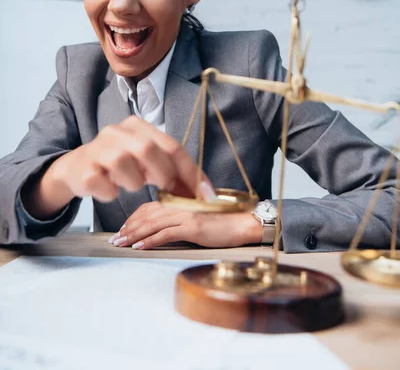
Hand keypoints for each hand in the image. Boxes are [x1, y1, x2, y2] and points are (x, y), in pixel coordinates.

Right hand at [47, 116, 209, 204]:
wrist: (77, 168)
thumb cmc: (120, 165)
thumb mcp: (146, 161)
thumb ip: (171, 170)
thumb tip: (202, 193)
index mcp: (137, 126)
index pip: (171, 146)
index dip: (190, 172)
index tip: (204, 194)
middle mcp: (116, 132)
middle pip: (148, 149)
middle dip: (164, 175)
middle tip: (167, 191)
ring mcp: (98, 149)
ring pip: (125, 165)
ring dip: (134, 183)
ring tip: (130, 183)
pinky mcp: (85, 170)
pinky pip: (106, 187)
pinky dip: (112, 193)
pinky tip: (110, 189)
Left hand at [108, 201, 262, 248]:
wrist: (242, 224)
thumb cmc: (221, 223)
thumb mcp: (196, 218)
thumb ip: (179, 219)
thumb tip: (162, 230)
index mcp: (180, 201)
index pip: (150, 207)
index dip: (134, 217)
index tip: (123, 229)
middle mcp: (180, 205)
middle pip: (147, 214)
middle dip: (128, 227)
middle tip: (115, 239)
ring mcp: (186, 214)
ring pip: (152, 223)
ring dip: (134, 235)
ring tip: (121, 244)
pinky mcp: (192, 226)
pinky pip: (165, 234)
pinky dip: (149, 240)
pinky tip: (139, 247)